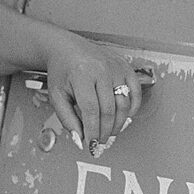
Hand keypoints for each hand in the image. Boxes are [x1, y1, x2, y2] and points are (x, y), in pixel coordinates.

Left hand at [45, 35, 142, 149]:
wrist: (67, 49)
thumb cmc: (62, 71)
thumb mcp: (57, 96)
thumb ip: (67, 120)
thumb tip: (81, 140)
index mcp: (81, 75)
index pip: (91, 111)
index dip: (93, 131)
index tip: (91, 145)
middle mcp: (101, 69)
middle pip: (109, 110)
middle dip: (104, 131)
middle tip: (99, 142)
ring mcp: (116, 68)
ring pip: (124, 104)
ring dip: (118, 124)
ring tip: (108, 132)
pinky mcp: (126, 67)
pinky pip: (135, 93)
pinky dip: (132, 109)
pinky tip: (123, 118)